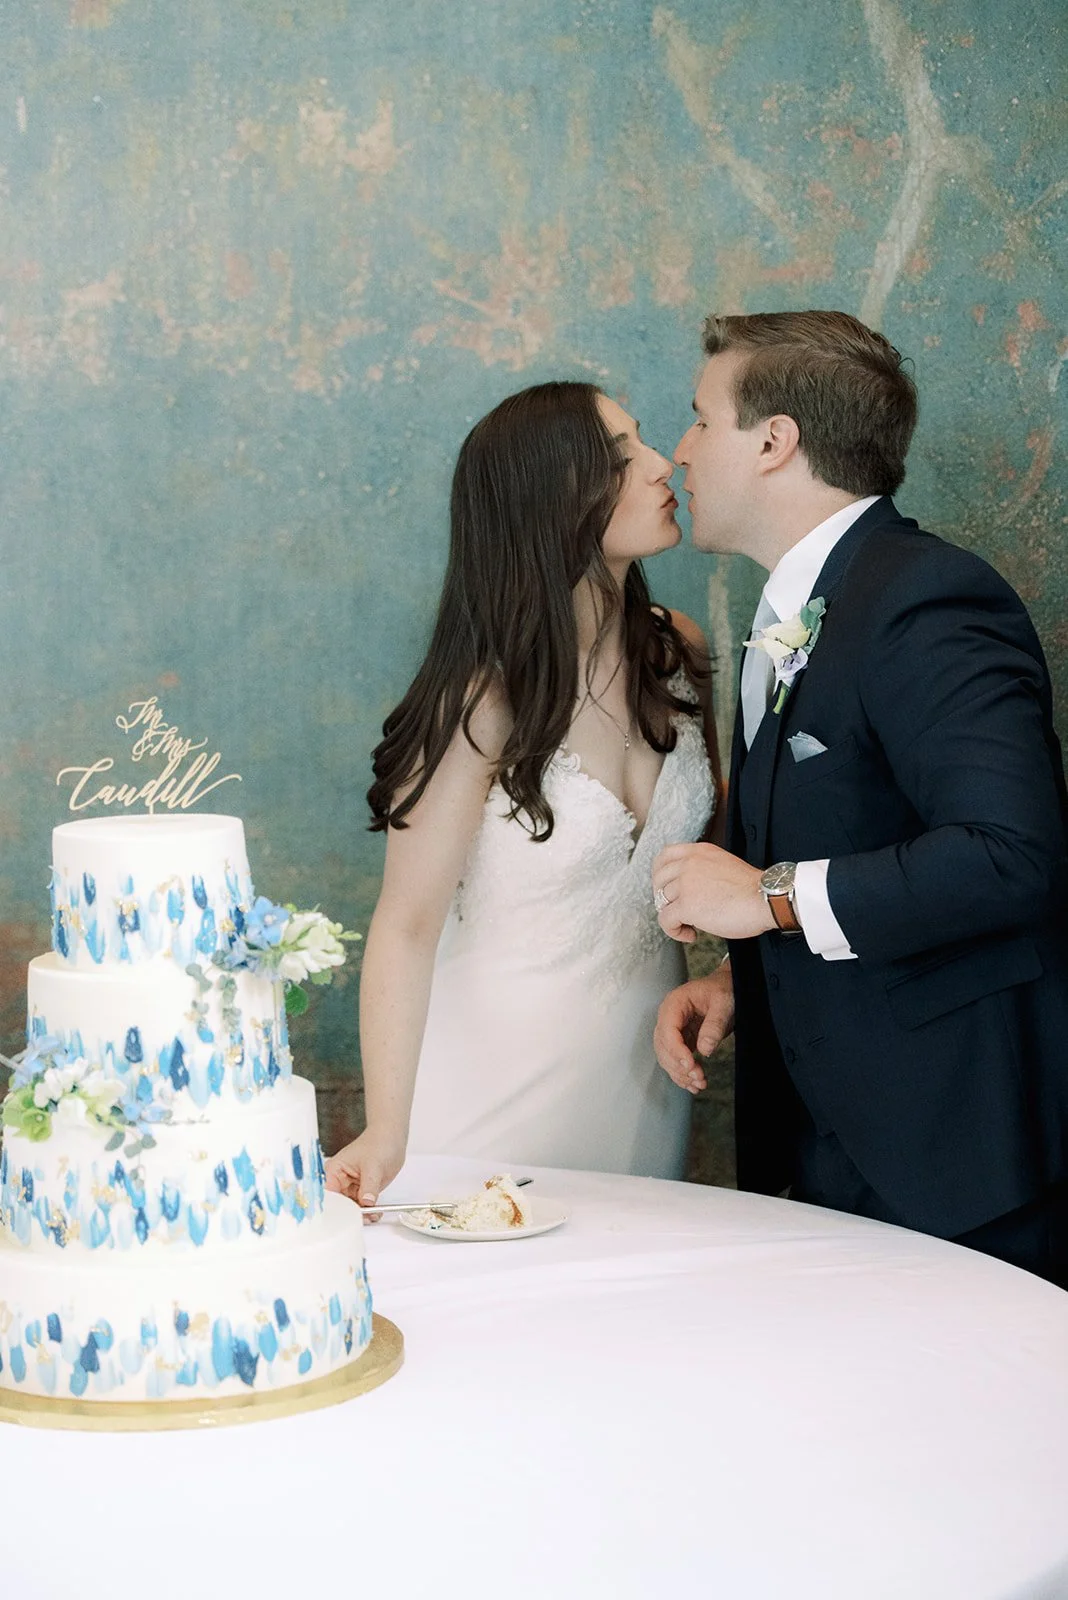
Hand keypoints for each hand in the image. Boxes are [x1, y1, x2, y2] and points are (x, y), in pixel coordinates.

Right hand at [325, 1128, 405, 1215]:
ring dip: (361, 1215)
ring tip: (372, 1217)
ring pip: (352, 1207)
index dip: (335, 1208)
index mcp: (334, 1170)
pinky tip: (376, 1214)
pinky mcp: (362, 1191)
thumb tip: (366, 1203)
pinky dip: (369, 1211)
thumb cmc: (379, 1143)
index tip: (345, 1219)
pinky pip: (362, 1206)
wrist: (392, 1138)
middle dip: (350, 1214)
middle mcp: (339, 1180)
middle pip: (340, 1205)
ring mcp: (351, 1186)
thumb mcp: (373, 1165)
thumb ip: (369, 1186)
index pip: (329, 1195)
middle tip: (363, 1220)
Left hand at [652, 842, 775, 940]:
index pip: (665, 855)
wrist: (765, 898)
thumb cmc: (753, 889)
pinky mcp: (686, 905)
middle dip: (663, 898)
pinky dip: (675, 932)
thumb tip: (690, 886)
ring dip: (673, 917)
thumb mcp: (723, 864)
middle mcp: (689, 864)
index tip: (664, 887)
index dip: (659, 873)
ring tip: (690, 926)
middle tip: (678, 910)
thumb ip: (704, 868)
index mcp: (698, 851)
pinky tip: (691, 935)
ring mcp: (685, 884)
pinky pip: (666, 921)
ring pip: (661, 902)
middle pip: (658, 880)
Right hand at [654, 966, 734, 1092]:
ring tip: (699, 1084)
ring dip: (680, 1073)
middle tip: (699, 1077)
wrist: (726, 989)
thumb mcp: (723, 1003)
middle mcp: (668, 1017)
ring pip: (666, 1057)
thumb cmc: (723, 990)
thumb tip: (704, 1049)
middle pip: (663, 1046)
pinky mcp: (680, 1041)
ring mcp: (672, 1030)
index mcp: (674, 1003)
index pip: (667, 1030)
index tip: (690, 1066)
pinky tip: (694, 1085)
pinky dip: (682, 1074)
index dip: (676, 1050)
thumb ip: (714, 1025)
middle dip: (679, 1066)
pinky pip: (676, 1060)